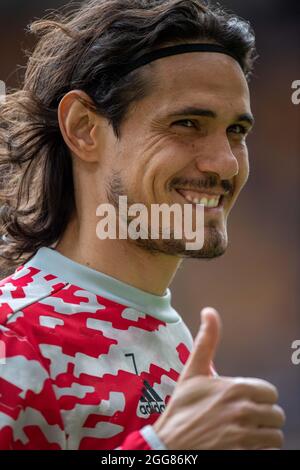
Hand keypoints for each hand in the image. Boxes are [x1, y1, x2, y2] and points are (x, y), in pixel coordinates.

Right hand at [153, 308, 284, 449]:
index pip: (270, 393)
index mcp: (235, 388)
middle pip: (275, 415)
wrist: (169, 444)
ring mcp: (243, 436)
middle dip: (263, 418)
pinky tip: (242, 446)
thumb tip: (210, 311)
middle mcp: (243, 411)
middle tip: (244, 421)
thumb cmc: (181, 409)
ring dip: (263, 436)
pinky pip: (268, 452)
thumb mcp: (192, 372)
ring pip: (274, 436)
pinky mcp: (243, 454)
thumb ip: (207, 341)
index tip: (244, 403)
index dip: (259, 398)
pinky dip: (259, 450)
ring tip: (244, 435)